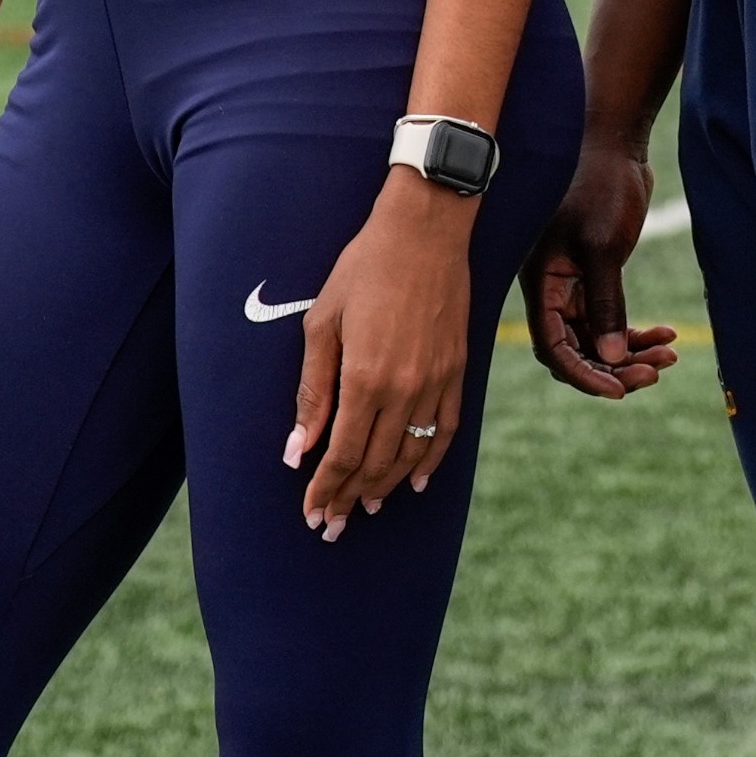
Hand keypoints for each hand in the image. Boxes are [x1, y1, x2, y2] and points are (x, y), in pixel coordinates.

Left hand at [292, 170, 477, 536]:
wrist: (426, 231)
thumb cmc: (363, 269)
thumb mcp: (322, 325)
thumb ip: (313, 392)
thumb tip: (298, 449)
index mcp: (364, 379)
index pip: (341, 454)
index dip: (324, 489)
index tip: (312, 515)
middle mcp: (404, 388)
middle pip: (374, 462)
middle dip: (349, 498)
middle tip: (332, 525)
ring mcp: (436, 381)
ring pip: (410, 453)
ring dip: (386, 486)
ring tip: (368, 508)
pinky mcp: (458, 369)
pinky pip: (445, 430)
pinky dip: (431, 461)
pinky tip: (417, 480)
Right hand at [527, 136, 679, 399]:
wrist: (616, 148)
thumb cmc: (602, 189)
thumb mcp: (602, 247)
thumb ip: (605, 303)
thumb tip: (612, 358)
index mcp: (541, 285)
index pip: (554, 348)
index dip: (583, 375)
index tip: (620, 390)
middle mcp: (552, 291)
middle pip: (577, 350)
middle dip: (614, 368)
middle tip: (656, 372)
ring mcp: (573, 285)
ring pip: (598, 340)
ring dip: (631, 353)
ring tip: (670, 356)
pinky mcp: (597, 277)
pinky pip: (612, 320)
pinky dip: (638, 332)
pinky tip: (669, 334)